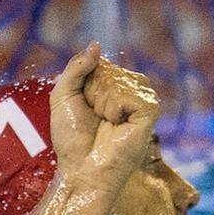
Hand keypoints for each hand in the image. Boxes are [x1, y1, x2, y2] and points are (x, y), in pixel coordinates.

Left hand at [50, 42, 159, 192]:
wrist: (80, 169)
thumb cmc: (71, 138)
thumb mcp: (62, 96)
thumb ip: (76, 68)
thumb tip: (96, 45)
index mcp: (109, 87)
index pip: (98, 63)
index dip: (82, 81)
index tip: (82, 105)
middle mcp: (128, 92)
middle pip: (108, 69)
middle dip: (91, 92)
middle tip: (93, 117)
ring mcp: (141, 101)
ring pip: (120, 79)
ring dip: (102, 100)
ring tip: (104, 121)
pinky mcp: (151, 112)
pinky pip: (132, 93)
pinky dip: (115, 107)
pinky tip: (115, 123)